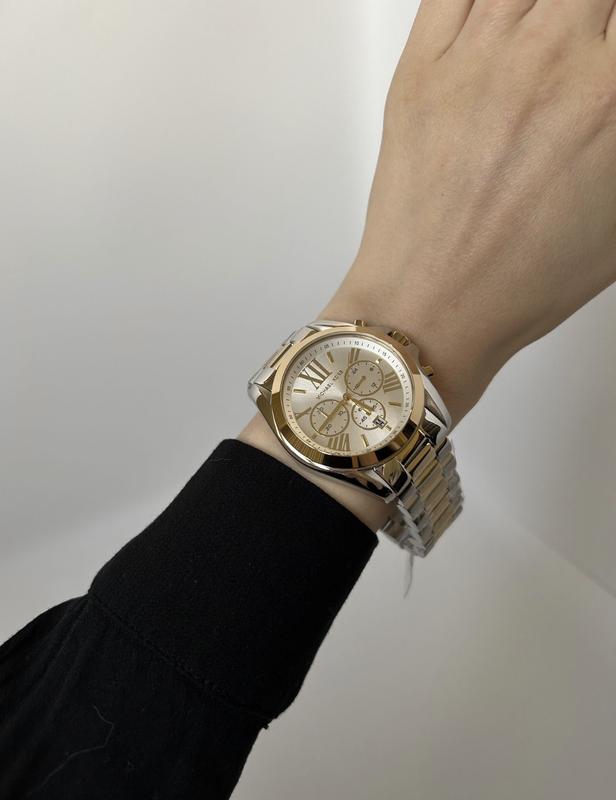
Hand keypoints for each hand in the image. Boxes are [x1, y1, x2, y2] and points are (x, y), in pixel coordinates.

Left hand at [323, 0, 615, 424]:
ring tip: (545, 41)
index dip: (615, 37)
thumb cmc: (521, 281)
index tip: (608, 51)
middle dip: (592, 16)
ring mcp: (480, 57)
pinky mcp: (421, 66)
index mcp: (614, 97)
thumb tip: (612, 82)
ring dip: (547, 10)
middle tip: (582, 45)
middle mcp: (551, 60)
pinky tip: (500, 22)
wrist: (432, 306)